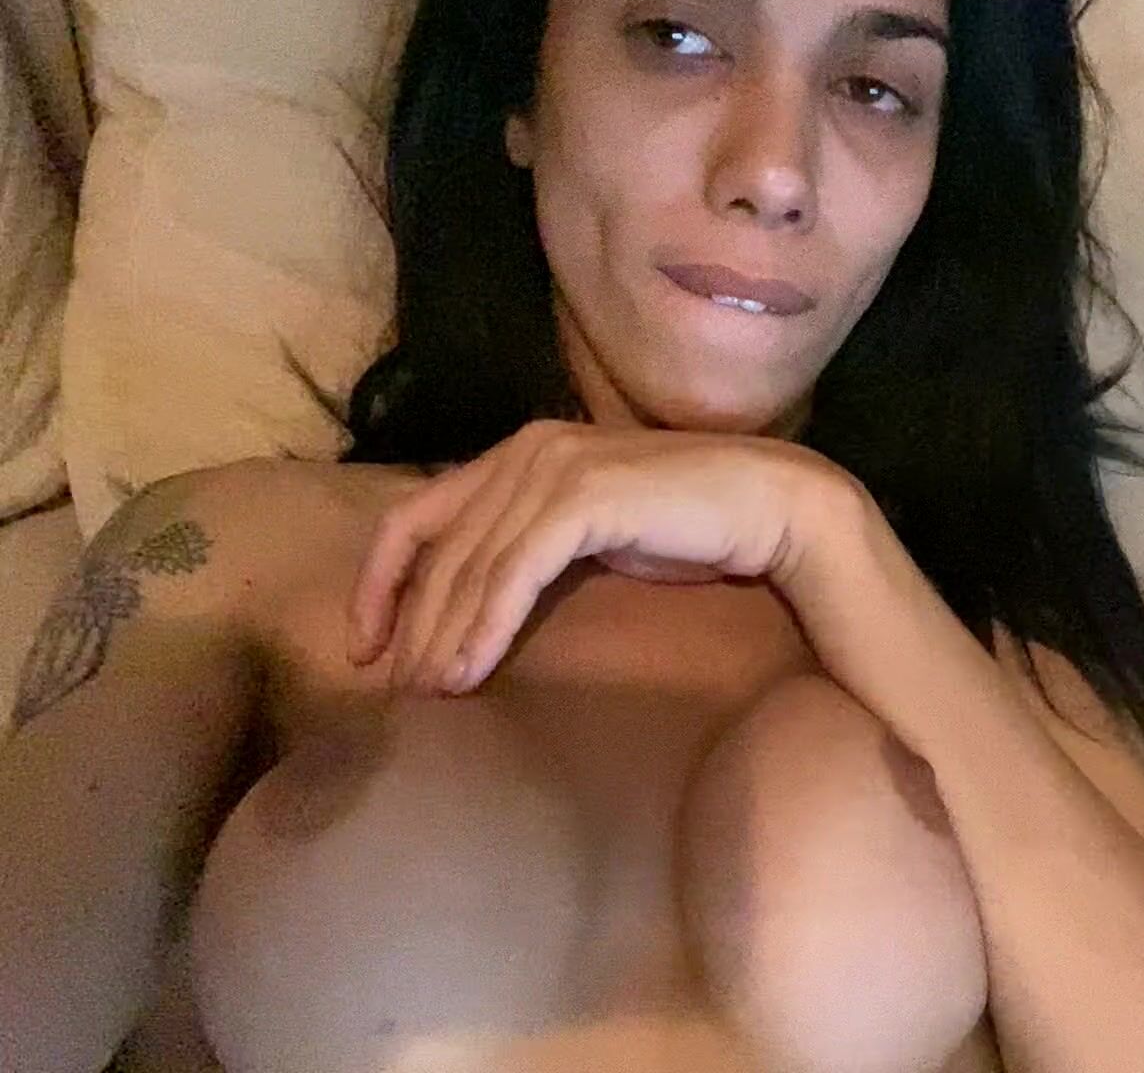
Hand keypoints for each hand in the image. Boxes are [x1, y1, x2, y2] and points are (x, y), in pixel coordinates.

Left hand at [346, 419, 855, 695]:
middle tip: (396, 698)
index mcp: (519, 452)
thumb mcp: (591, 538)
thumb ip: (534, 549)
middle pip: (438, 550)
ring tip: (426, 700)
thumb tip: (477, 609)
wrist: (771, 504)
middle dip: (409, 628)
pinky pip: (514, 573)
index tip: (366, 648)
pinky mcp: (584, 497)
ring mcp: (554, 467)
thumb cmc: (690, 529)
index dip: (379, 583)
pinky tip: (468, 674)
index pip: (416, 515)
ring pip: (470, 566)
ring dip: (440, 638)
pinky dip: (484, 627)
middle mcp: (525, 449)